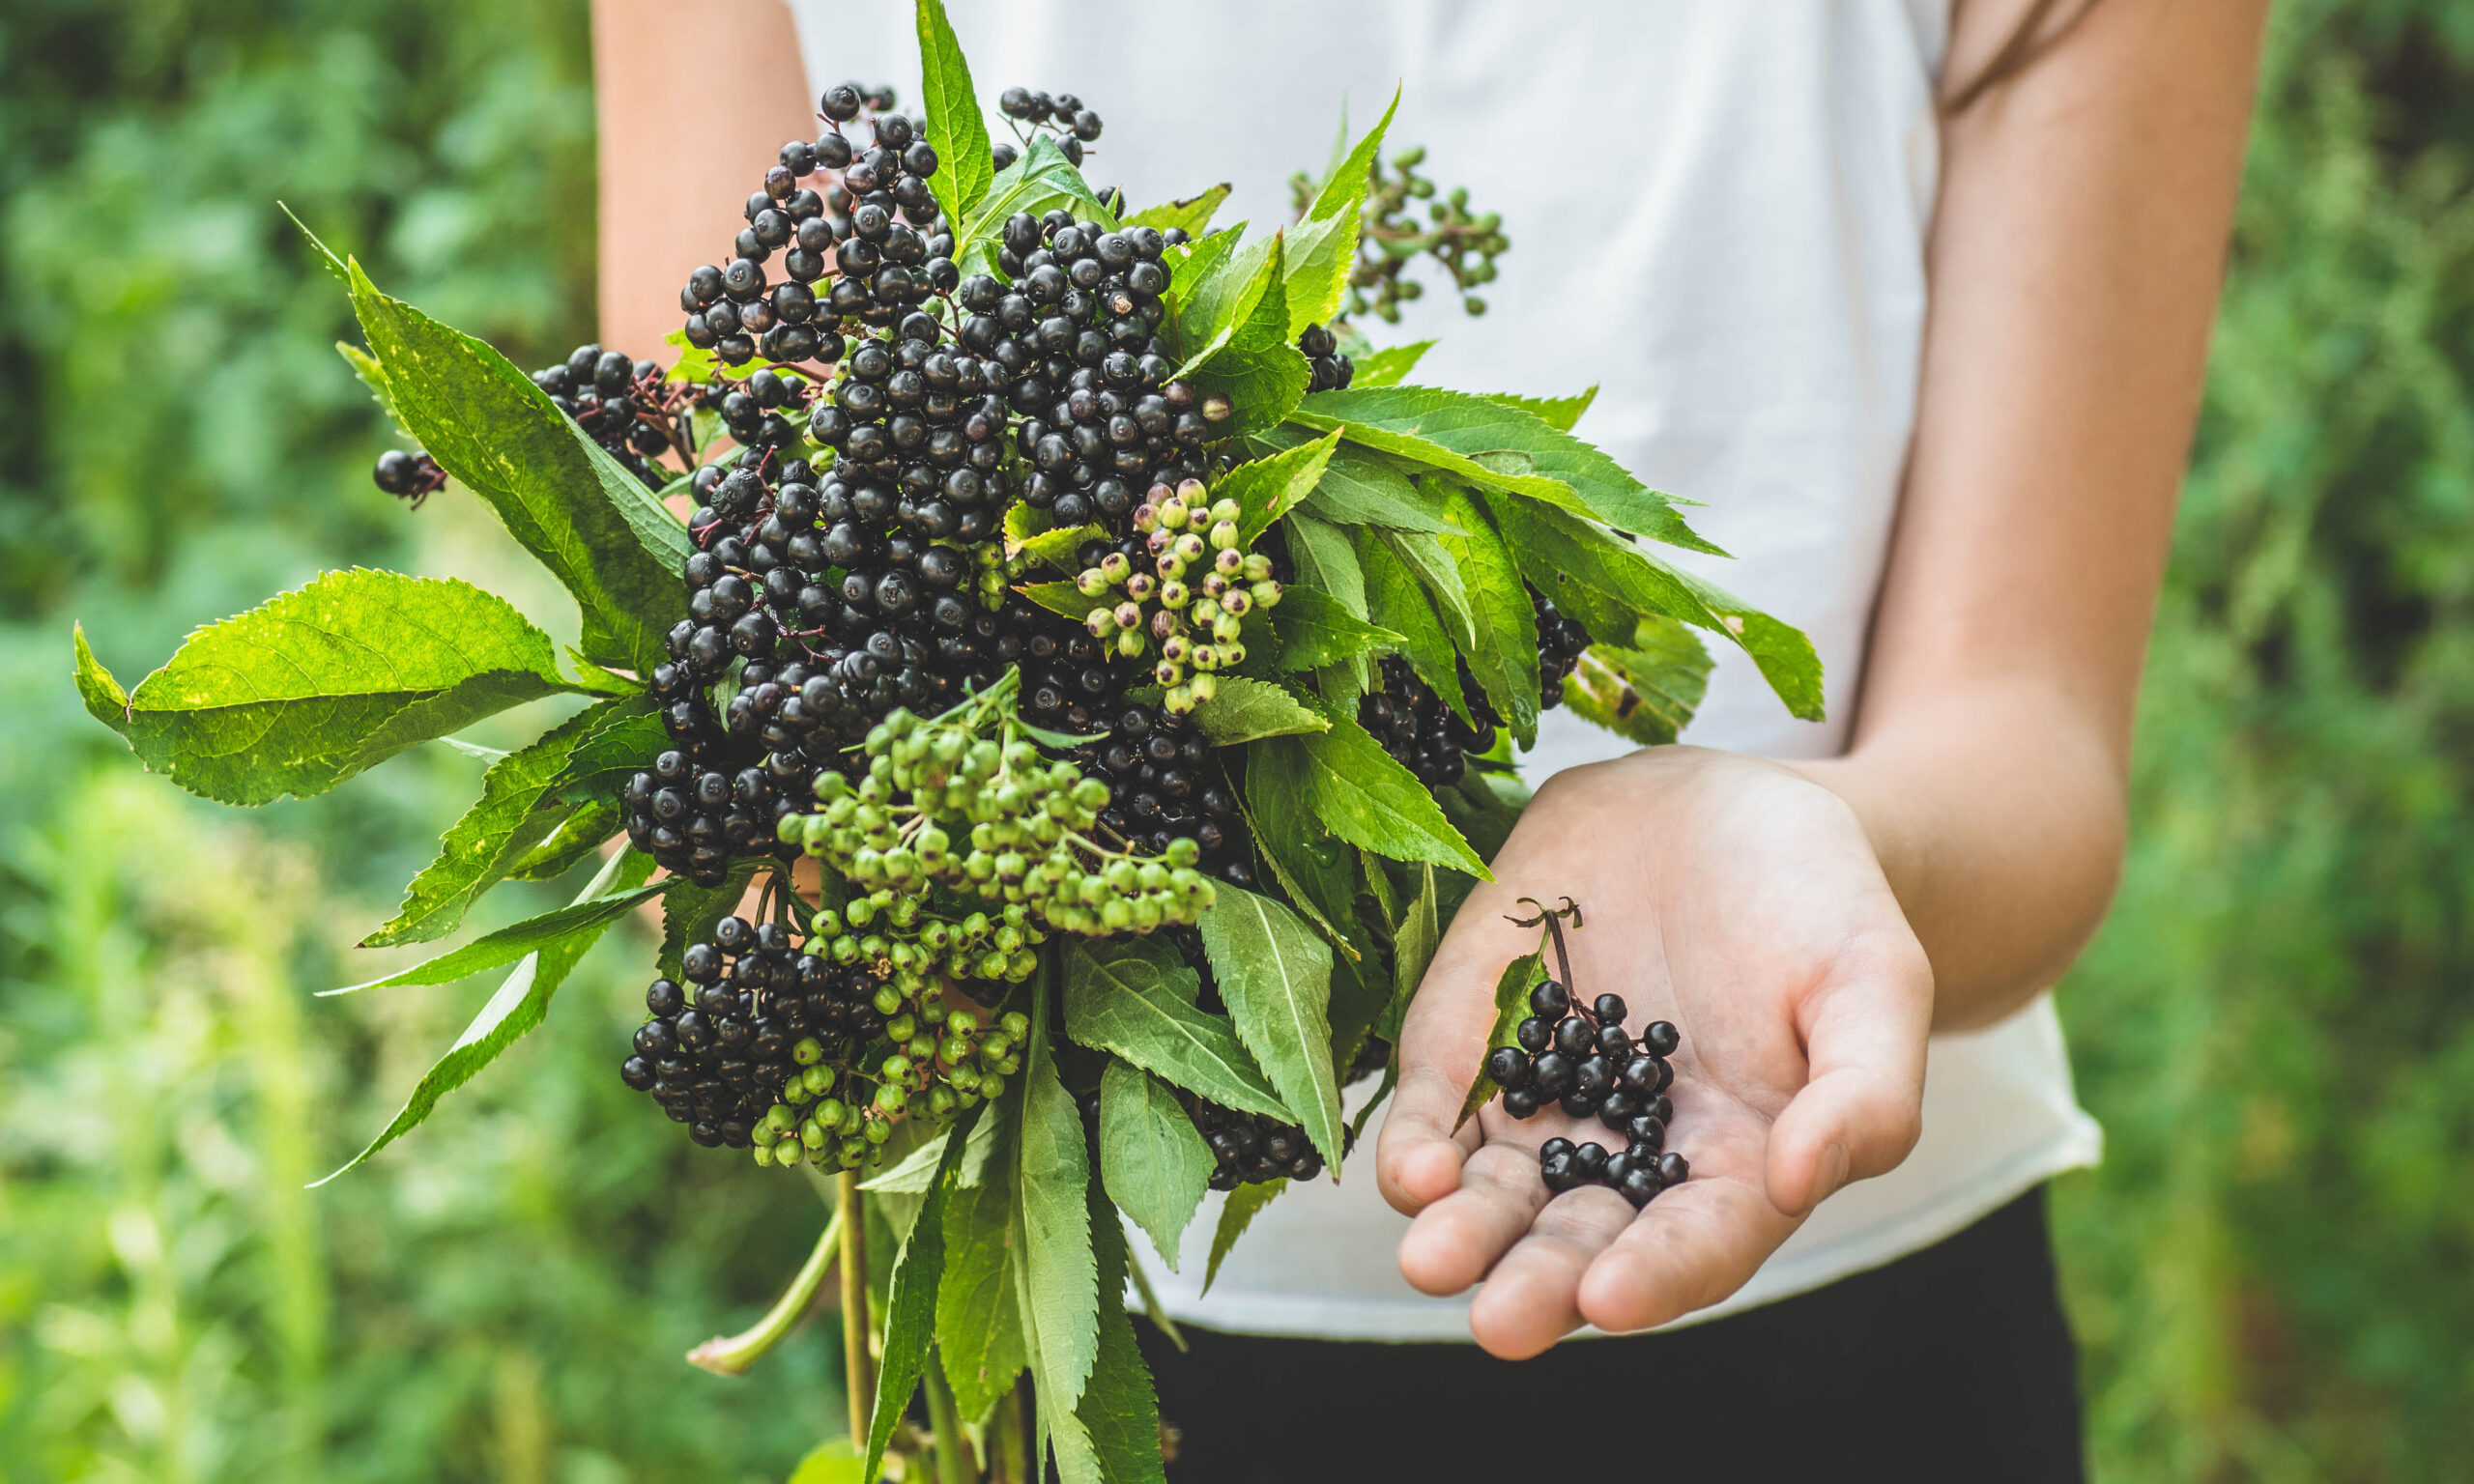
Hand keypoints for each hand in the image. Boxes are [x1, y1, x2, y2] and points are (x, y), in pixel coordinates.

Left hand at [1374, 747, 1932, 1356]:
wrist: (1726, 807)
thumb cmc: (1821, 904)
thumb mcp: (1875, 982)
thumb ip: (1863, 1093)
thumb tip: (1797, 1181)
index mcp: (1736, 1168)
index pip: (1695, 1245)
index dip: (1656, 1276)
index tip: (1611, 1296)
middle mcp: (1629, 1157)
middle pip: (1576, 1242)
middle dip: (1535, 1284)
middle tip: (1499, 1320)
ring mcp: (1544, 1101)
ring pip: (1494, 1194)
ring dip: (1461, 1233)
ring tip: (1431, 1257)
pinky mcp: (1477, 1038)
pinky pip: (1441, 1104)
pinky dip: (1417, 1141)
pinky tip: (1410, 1169)